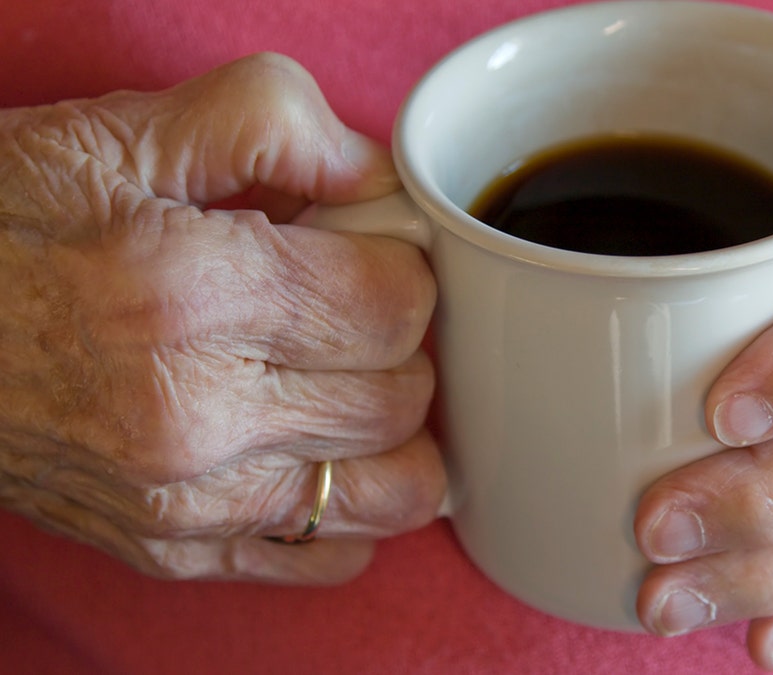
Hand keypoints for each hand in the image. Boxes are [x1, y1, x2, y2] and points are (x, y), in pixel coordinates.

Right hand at [0, 53, 443, 582]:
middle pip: (401, 394)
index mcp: (188, 293)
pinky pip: (325, 553)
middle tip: (340, 304)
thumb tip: (377, 174)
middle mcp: (193, 415)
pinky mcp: (166, 549)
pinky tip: (313, 449)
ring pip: (391, 488)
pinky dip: (347, 504)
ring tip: (344, 377)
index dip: (396, 264)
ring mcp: (182, 499)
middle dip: (394, 340)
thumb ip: (269, 123)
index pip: (395, 305)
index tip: (359, 249)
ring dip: (394, 429)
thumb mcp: (118, 134)